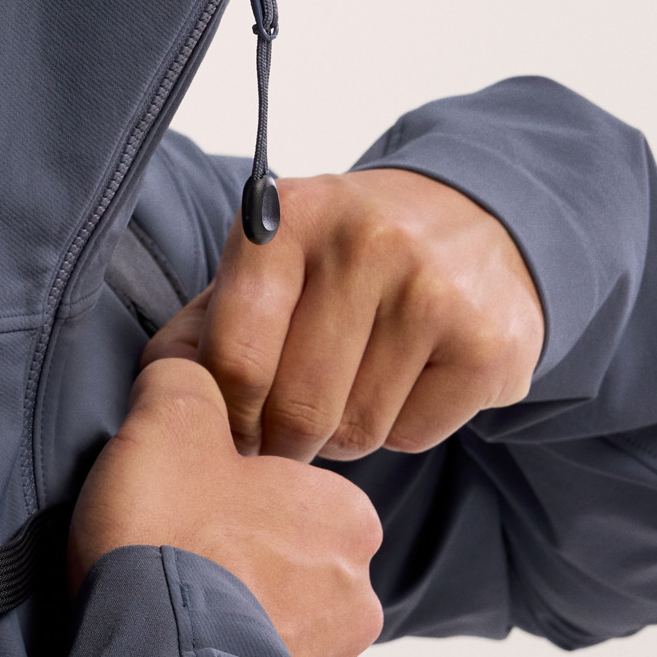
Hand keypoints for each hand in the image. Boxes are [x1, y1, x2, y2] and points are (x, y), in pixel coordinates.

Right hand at [71, 358, 382, 656]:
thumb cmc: (173, 544)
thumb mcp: (167, 422)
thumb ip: (187, 380)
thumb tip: (192, 367)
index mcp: (346, 516)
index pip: (294, 489)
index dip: (232, 491)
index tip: (187, 503)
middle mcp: (359, 595)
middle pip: (293, 561)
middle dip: (243, 562)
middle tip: (175, 560)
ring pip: (284, 630)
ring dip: (239, 626)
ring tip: (173, 623)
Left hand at [143, 169, 544, 461]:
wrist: (479, 221)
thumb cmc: (348, 252)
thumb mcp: (277, 252)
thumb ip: (215, 316)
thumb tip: (168, 390)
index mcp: (290, 217)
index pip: (238, 354)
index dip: (226, 413)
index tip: (230, 428)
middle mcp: (365, 243)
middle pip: (296, 407)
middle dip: (281, 438)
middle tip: (285, 430)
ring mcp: (433, 292)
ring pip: (354, 431)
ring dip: (340, 435)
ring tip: (349, 389)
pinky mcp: (487, 345)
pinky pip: (413, 437)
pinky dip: (400, 430)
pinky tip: (407, 381)